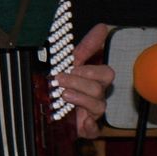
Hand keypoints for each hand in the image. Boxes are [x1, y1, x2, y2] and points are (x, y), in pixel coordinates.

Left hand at [55, 22, 114, 138]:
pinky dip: (89, 126)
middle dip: (80, 82)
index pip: (105, 73)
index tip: (74, 65)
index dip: (90, 69)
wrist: (51, 114)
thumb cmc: (64, 86)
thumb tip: (102, 26)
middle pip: (100, 87)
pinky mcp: (88, 129)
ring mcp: (94, 113)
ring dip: (79, 98)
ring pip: (98, 105)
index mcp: (94, 80)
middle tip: (60, 78)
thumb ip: (85, 48)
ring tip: (62, 94)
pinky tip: (80, 122)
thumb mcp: (69, 65)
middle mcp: (97, 96)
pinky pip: (94, 129)